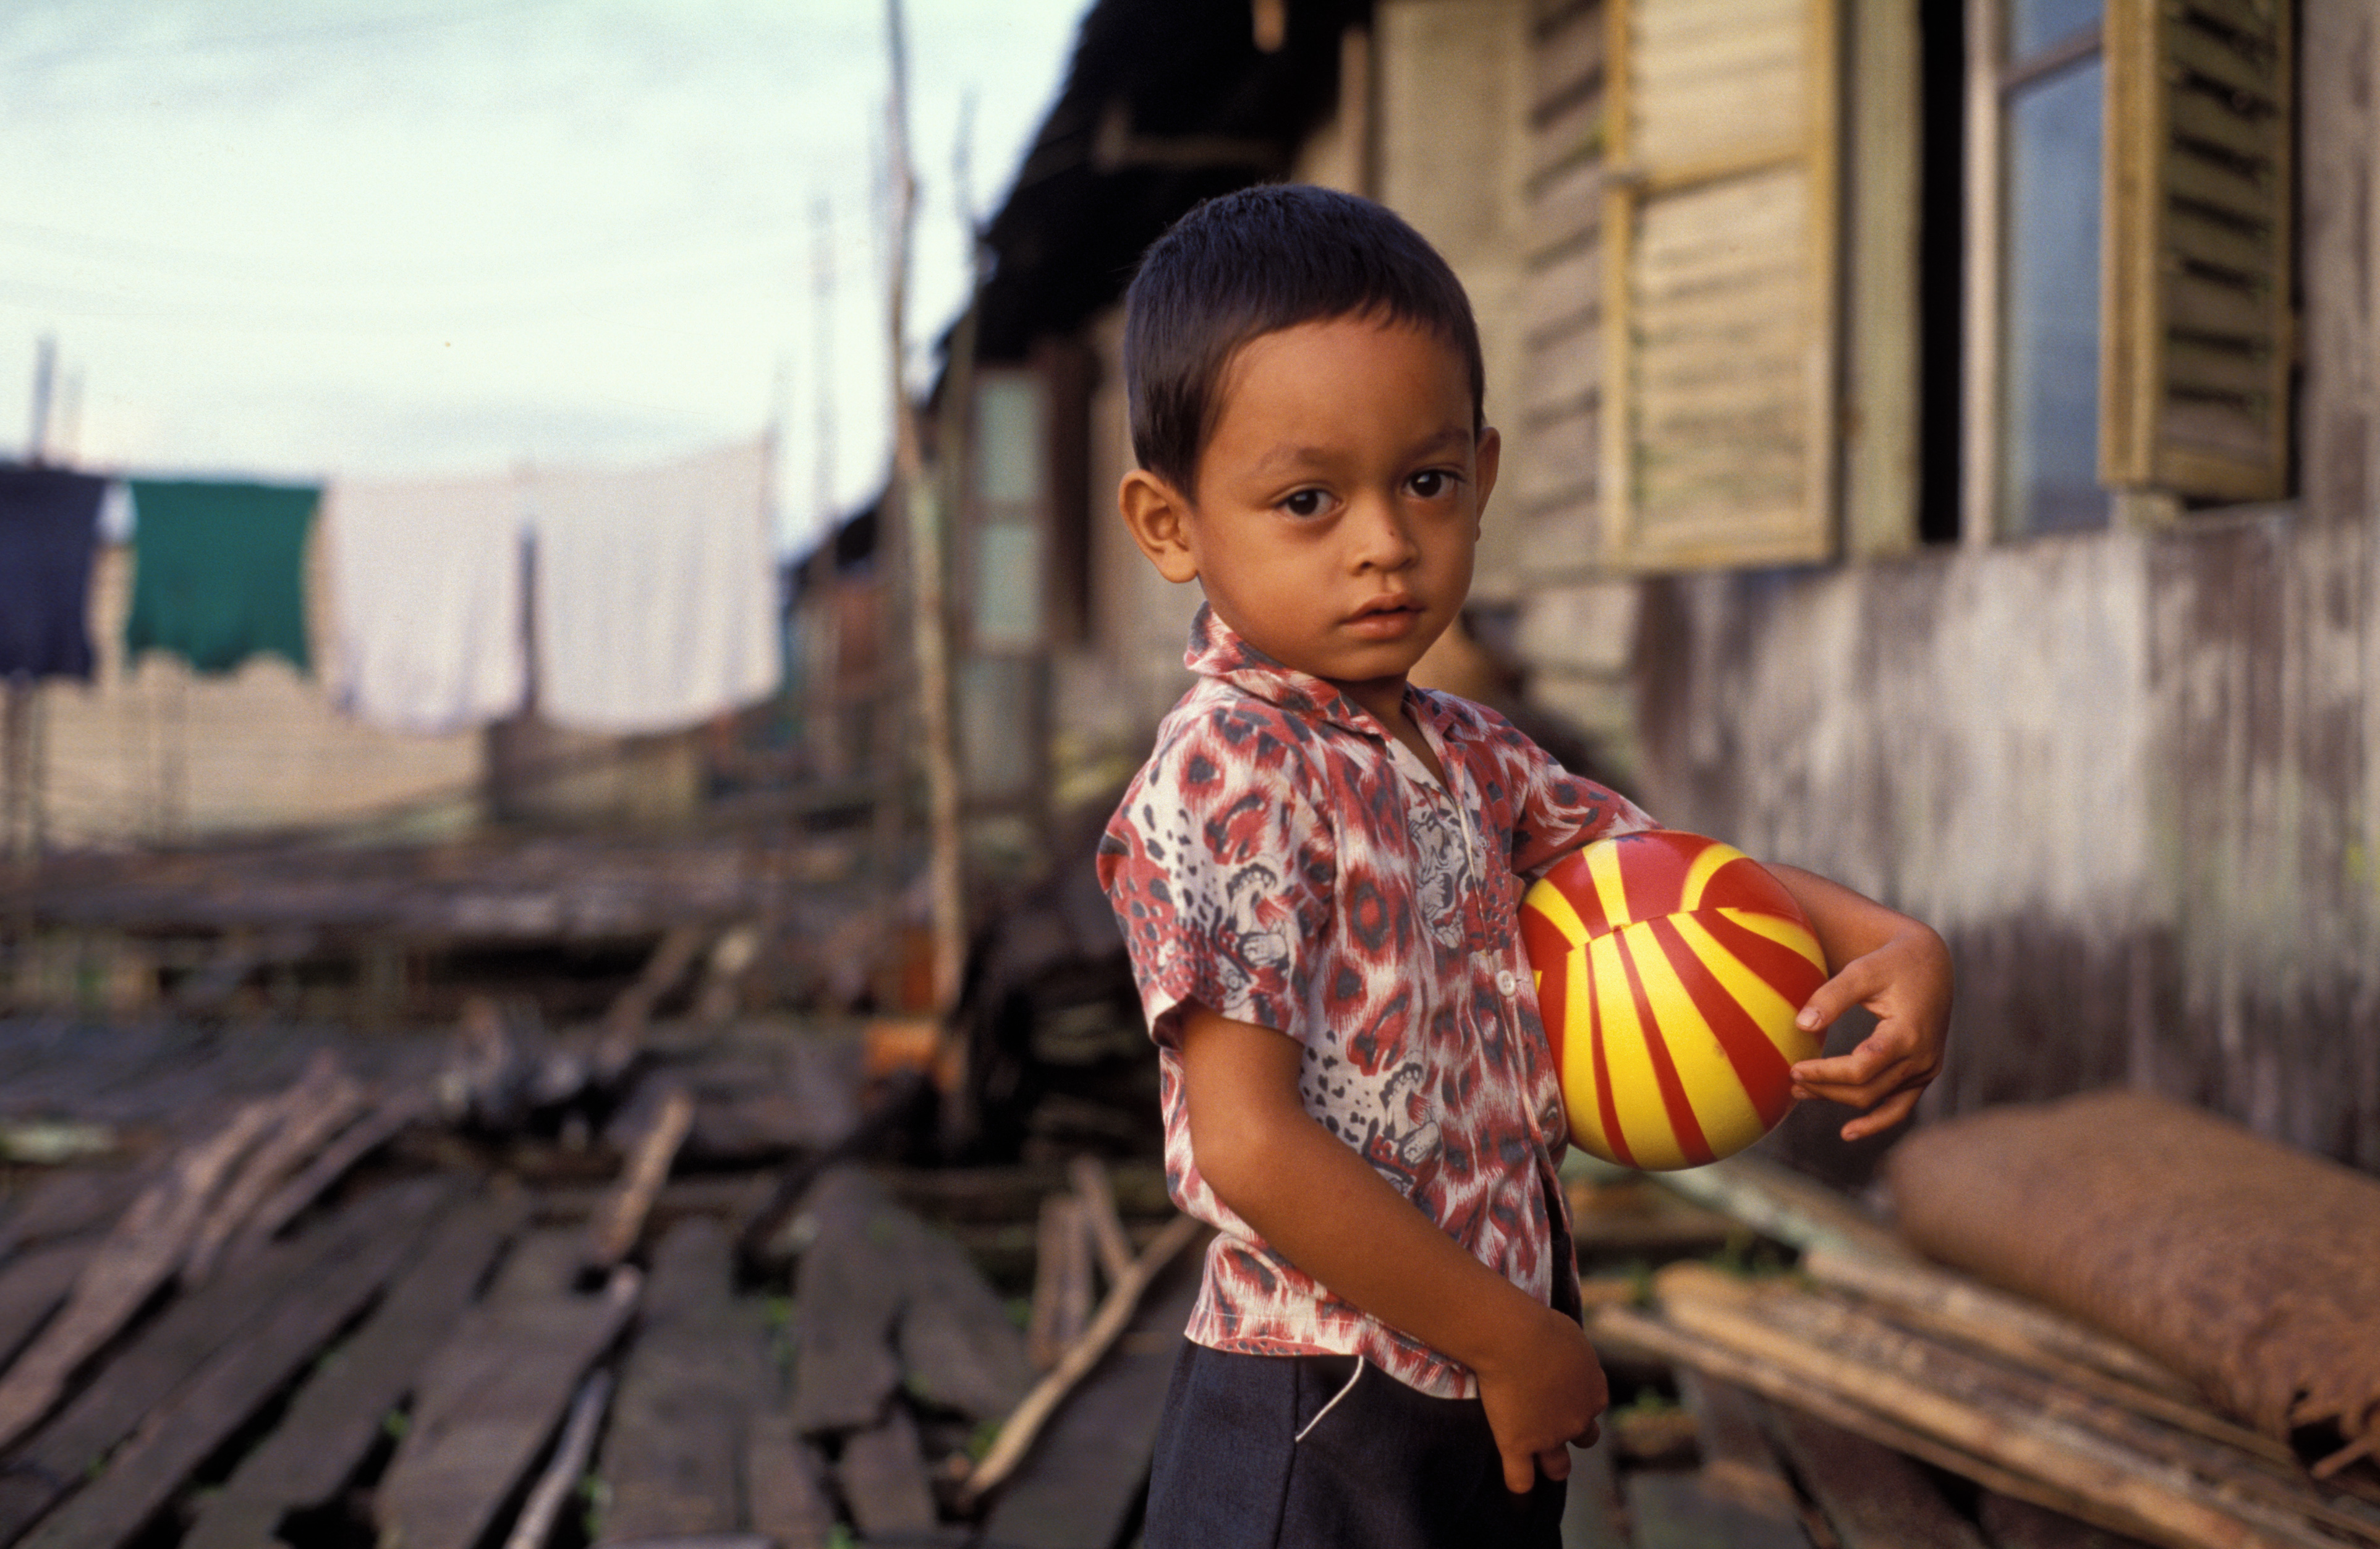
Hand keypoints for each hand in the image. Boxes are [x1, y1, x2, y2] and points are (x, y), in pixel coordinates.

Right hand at [1472, 1304, 1608, 1492]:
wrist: (1514, 1337)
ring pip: (1558, 1468)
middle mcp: (1577, 1420)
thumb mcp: (1570, 1335)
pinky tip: (1514, 1485)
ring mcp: (1548, 1437)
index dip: (1575, 1399)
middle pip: (1583, 1438)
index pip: (1592, 1405)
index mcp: (1594, 1391)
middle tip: (1546, 1417)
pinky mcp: (1518, 1445)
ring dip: (1551, 1464)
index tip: (1557, 1388)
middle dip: (1568, 1431)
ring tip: (1535, 1457)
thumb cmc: (1540, 1325)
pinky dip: (1519, 1485)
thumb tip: (1564, 1353)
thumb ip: (1573, 1355)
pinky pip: (1520, 1480)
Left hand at [1789, 925, 1952, 1140]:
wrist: (1931, 964)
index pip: (1860, 1068)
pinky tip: (1847, 1132)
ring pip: (1879, 1100)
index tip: (1793, 1068)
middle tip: (1790, 1081)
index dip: (1824, 1073)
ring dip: (1840, 1102)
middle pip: (1867, 1089)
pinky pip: (1899, 1106)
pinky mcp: (1924, 1073)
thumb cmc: (1892, 962)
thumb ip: (1831, 996)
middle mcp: (1922, 1057)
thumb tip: (1801, 1025)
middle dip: (1826, 1089)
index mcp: (1908, 1033)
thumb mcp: (1862, 970)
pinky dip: (1876, 1121)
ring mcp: (1926, 1069)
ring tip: (1801, 1094)